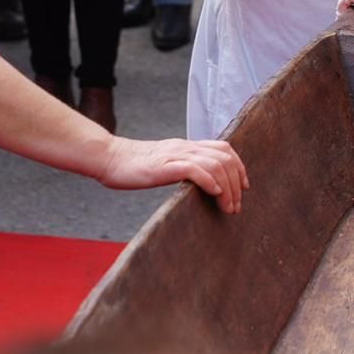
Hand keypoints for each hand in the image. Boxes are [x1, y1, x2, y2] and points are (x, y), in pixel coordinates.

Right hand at [97, 137, 247, 212]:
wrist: (110, 159)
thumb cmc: (135, 166)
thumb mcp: (166, 163)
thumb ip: (184, 168)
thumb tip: (202, 184)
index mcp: (187, 147)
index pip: (224, 148)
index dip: (239, 167)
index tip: (243, 188)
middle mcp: (186, 147)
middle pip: (225, 158)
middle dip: (236, 183)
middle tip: (235, 206)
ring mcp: (176, 155)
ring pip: (215, 164)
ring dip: (227, 187)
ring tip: (227, 206)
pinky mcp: (165, 166)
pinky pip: (194, 169)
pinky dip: (210, 181)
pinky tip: (214, 193)